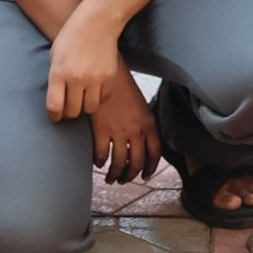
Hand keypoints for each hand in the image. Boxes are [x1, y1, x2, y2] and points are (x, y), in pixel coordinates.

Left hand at [47, 0, 123, 120]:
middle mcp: (77, 79)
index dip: (54, 115)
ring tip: (82, 98)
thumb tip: (58, 101)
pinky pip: (104, 98)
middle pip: (73, 111)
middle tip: (69, 106)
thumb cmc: (72, 36)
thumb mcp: (55, 55)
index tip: (55, 116)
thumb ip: (56, 78)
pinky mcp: (110, 77)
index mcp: (59, 73)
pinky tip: (94, 89)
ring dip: (85, 106)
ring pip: (90, 108)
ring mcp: (95, 79)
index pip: (55, 106)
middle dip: (69, 111)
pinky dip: (98, 97)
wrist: (98, 21)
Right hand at [90, 65, 160, 183]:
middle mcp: (137, 130)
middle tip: (124, 180)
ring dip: (115, 174)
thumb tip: (139, 143)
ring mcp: (119, 131)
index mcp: (149, 123)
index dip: (150, 168)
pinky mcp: (101, 130)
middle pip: (137, 162)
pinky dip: (99, 162)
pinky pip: (101, 154)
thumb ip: (143, 124)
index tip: (145, 176)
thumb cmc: (122, 87)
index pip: (155, 153)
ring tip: (110, 177)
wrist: (107, 73)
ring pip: (120, 163)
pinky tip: (97, 163)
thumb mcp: (140, 105)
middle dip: (130, 176)